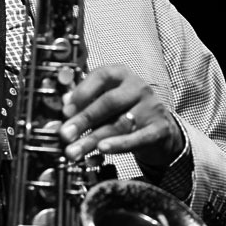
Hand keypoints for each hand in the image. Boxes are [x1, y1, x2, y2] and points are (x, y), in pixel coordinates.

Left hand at [58, 65, 184, 169]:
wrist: (161, 128)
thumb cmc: (126, 110)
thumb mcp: (106, 100)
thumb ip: (86, 100)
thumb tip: (64, 104)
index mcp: (121, 74)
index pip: (101, 76)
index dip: (82, 93)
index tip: (65, 111)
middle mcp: (138, 87)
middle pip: (109, 102)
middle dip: (84, 119)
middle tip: (65, 134)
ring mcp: (151, 107)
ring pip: (119, 124)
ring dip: (93, 139)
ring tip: (75, 150)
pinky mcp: (159, 128)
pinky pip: (138, 138)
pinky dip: (119, 144)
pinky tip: (102, 149)